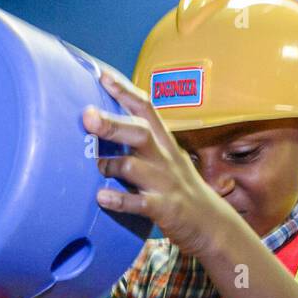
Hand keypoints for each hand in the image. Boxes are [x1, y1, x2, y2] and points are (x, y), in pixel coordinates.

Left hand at [84, 67, 233, 257]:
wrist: (210, 223)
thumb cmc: (177, 187)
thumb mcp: (165, 158)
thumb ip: (140, 142)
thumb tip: (103, 124)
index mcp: (164, 141)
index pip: (145, 109)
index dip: (124, 91)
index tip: (102, 75)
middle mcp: (164, 157)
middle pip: (138, 133)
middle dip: (112, 123)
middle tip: (87, 116)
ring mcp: (164, 182)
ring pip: (133, 166)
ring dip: (110, 164)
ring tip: (97, 167)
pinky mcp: (163, 208)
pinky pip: (138, 202)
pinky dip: (118, 200)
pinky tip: (101, 197)